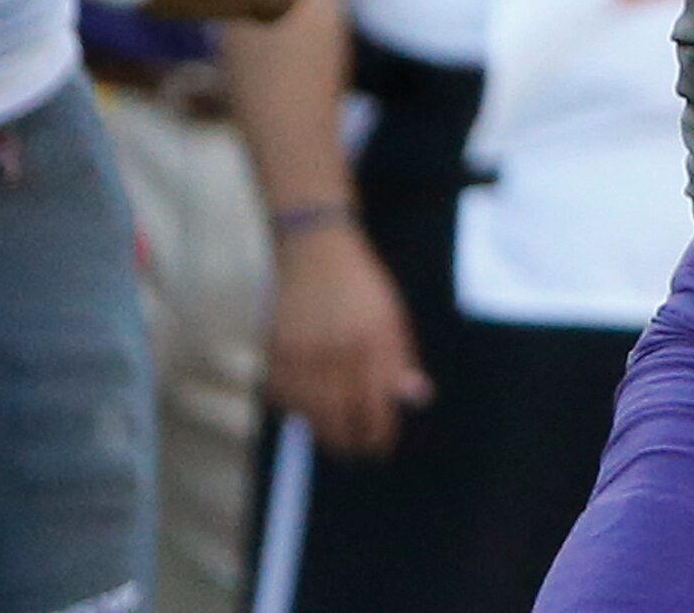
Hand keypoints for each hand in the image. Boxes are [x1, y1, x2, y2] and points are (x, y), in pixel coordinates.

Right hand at [265, 223, 432, 459]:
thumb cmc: (359, 282)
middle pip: (339, 416)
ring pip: (308, 410)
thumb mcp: (392, 315)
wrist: (314, 244)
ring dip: (320, 428)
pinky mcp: (275, 343)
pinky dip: (291, 405)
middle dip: (348, 441)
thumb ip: (401, 358)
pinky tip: (303, 406)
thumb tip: (418, 397)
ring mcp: (303, 346)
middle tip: (354, 449)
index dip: (378, 435)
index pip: (377, 406)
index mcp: (373, 339)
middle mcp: (337, 345)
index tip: (380, 446)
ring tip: (331, 432)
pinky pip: (281, 392)